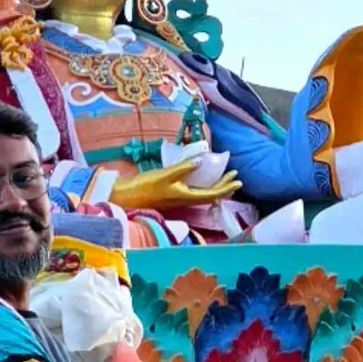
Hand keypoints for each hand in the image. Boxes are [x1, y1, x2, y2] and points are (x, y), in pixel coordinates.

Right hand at [111, 163, 243, 211]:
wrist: (125, 198)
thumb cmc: (143, 187)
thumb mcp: (164, 175)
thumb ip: (183, 168)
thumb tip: (201, 160)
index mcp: (185, 196)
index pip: (212, 194)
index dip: (226, 187)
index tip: (237, 179)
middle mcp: (184, 201)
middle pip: (210, 196)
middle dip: (224, 186)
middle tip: (235, 176)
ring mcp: (179, 200)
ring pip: (203, 195)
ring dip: (215, 186)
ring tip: (225, 178)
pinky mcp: (173, 197)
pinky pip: (195, 193)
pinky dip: (204, 186)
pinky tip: (204, 180)